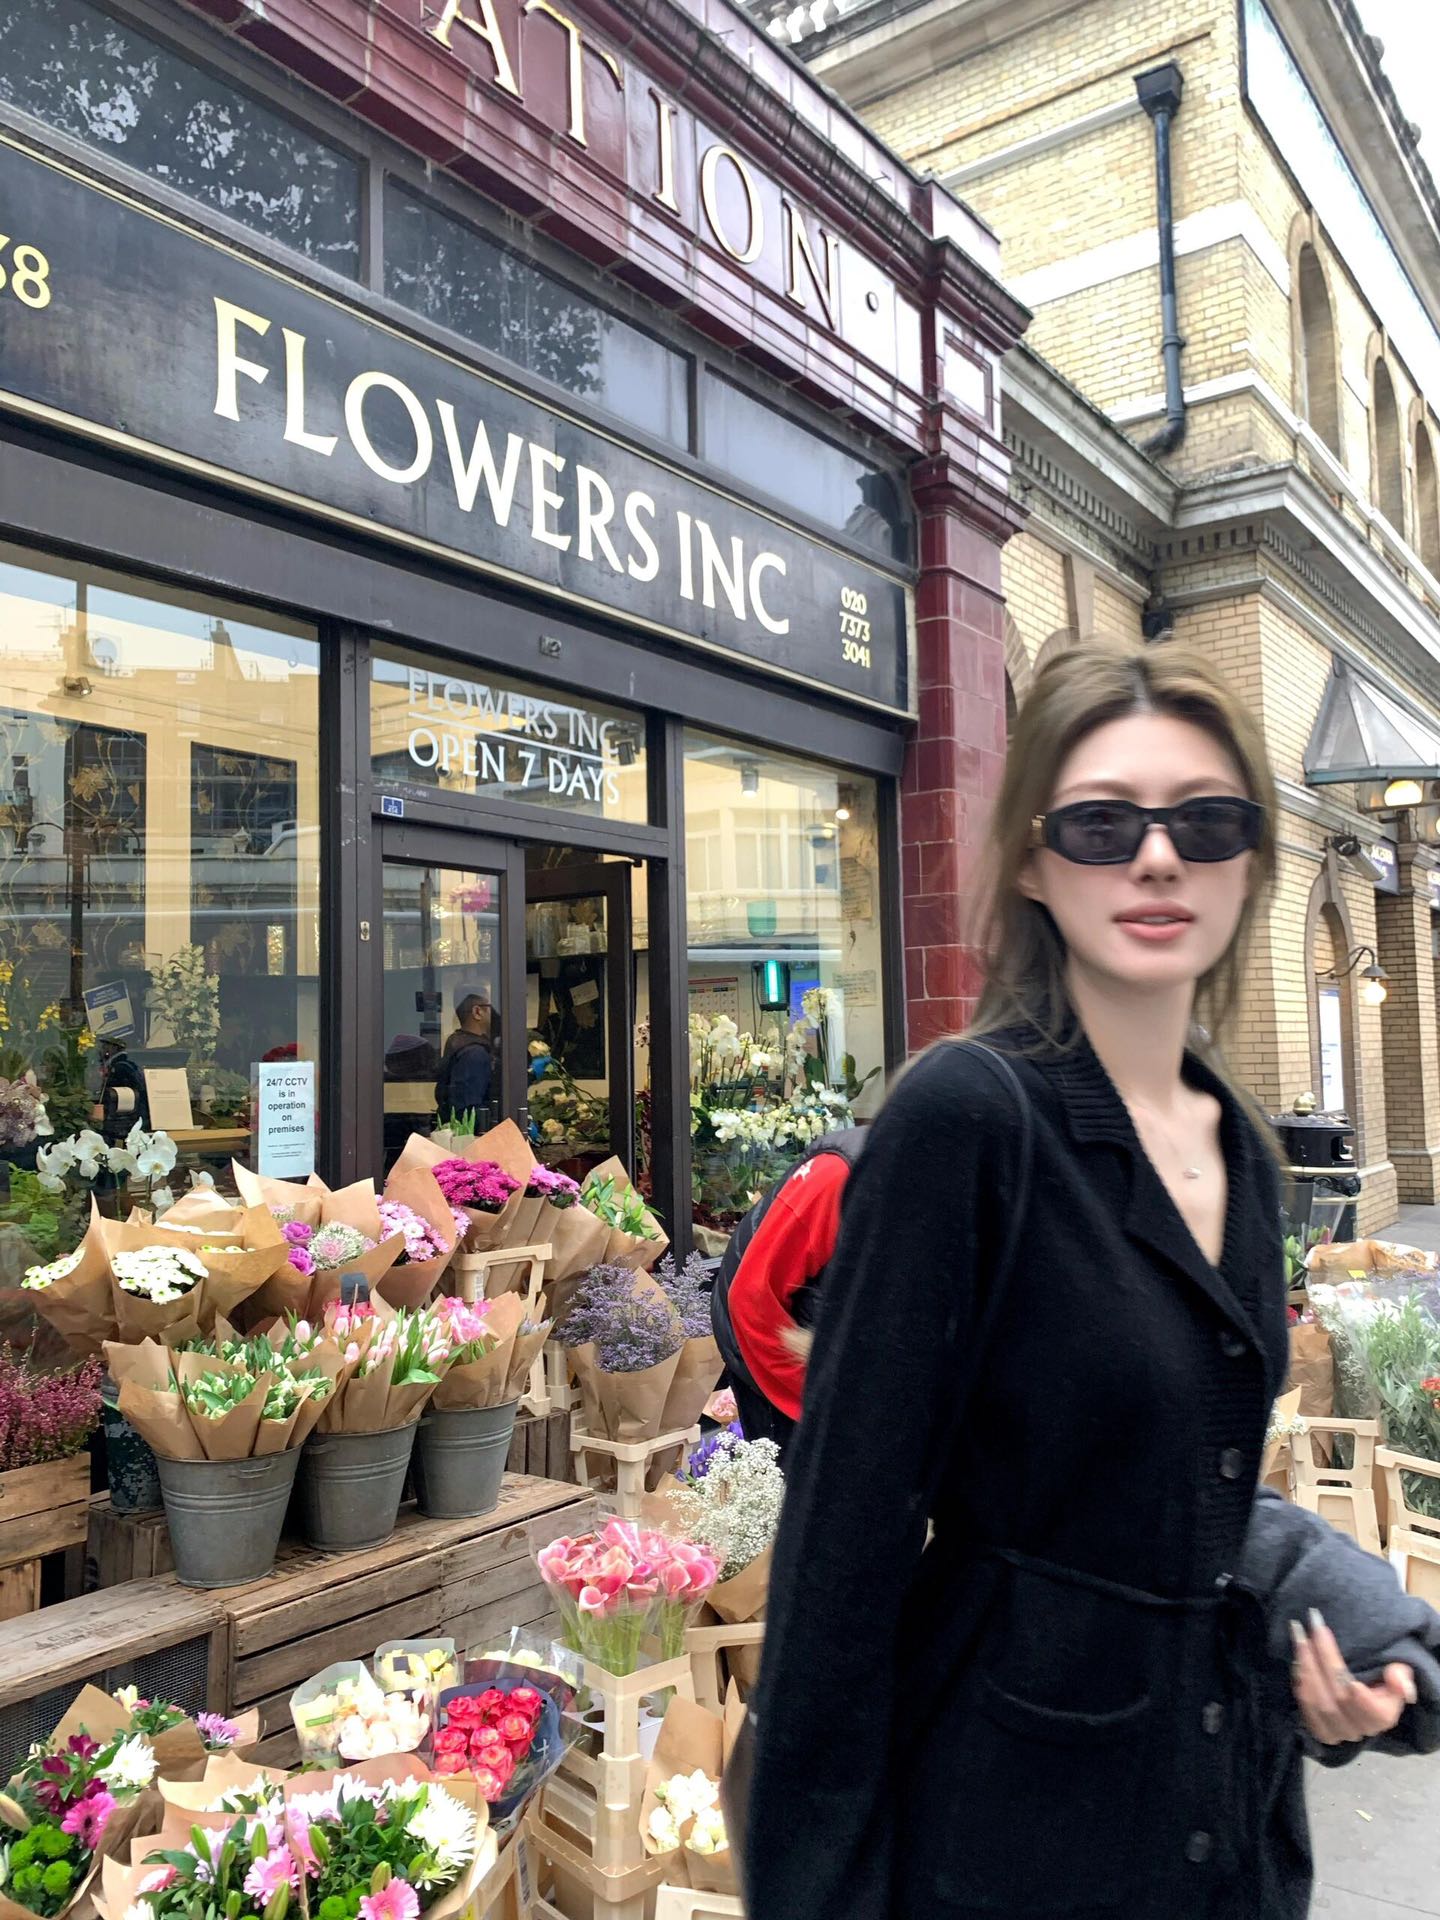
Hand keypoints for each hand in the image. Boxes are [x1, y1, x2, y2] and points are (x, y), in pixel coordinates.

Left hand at [1291, 1608, 1417, 1744]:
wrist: (1363, 1692)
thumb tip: (1398, 1678)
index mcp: (1383, 1717)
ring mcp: (1337, 1731)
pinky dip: (1299, 1681)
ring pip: (1317, 1703)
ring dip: (1306, 1666)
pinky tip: (1297, 1658)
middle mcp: (1360, 1729)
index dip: (1361, 1699)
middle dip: (1323, 1660)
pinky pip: (1304, 1707)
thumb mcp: (1398, 1672)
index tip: (1353, 1680)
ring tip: (1300, 1636)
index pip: (1373, 1712)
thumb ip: (1400, 1675)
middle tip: (1312, 1629)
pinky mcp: (1318, 1728)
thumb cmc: (1381, 1678)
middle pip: (1338, 1699)